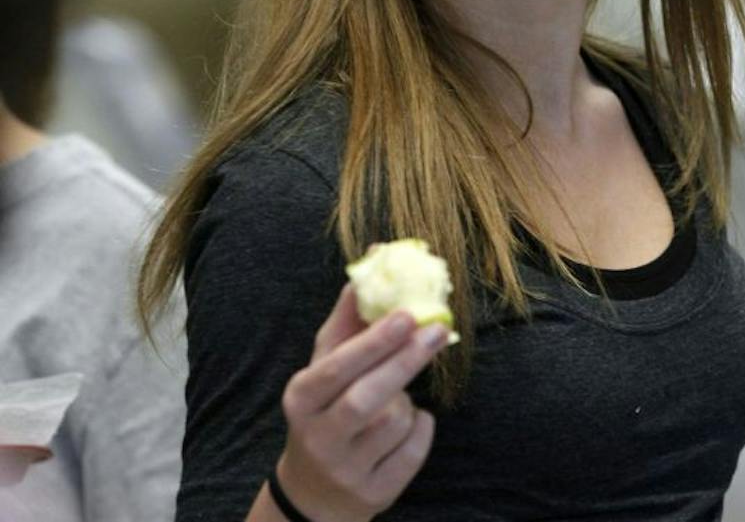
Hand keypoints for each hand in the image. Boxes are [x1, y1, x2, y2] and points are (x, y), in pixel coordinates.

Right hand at [271, 284, 447, 521]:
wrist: (315, 492)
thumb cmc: (327, 409)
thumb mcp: (325, 367)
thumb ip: (349, 317)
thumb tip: (376, 255)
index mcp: (301, 398)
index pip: (336, 368)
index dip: (373, 342)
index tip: (407, 314)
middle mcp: (318, 437)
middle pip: (367, 398)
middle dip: (405, 362)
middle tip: (437, 330)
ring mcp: (346, 470)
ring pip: (395, 421)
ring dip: (408, 401)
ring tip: (396, 399)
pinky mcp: (374, 494)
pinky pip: (414, 450)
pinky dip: (421, 430)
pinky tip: (408, 426)